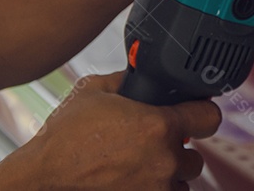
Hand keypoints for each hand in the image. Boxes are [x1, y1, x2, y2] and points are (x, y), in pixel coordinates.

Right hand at [0, 72, 220, 189]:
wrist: (43, 178)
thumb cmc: (64, 137)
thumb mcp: (93, 90)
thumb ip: (127, 79)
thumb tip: (141, 73)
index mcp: (158, 126)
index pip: (210, 117)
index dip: (202, 111)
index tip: (196, 112)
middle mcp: (164, 161)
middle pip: (197, 157)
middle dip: (179, 150)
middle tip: (155, 145)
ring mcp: (155, 190)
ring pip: (182, 183)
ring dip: (169, 175)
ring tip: (142, 165)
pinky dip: (155, 190)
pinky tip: (135, 180)